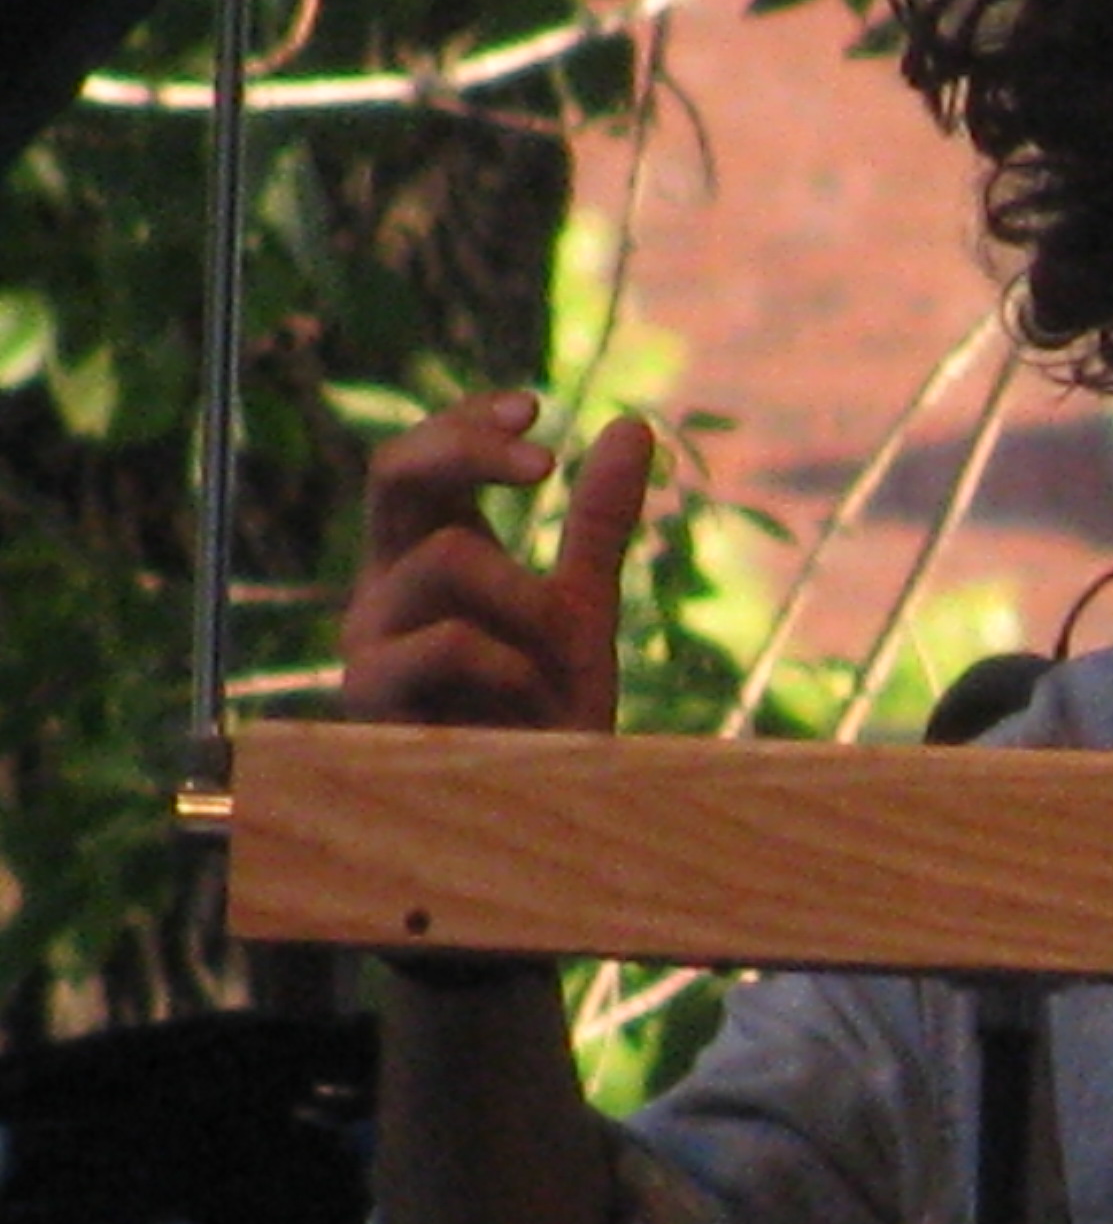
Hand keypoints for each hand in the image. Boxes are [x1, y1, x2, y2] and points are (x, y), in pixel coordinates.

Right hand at [340, 391, 653, 732]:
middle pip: (392, 472)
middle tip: (546, 465)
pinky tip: (527, 706)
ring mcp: (370, 637)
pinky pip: (447, 640)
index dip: (466, 421)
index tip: (536, 404)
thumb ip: (597, 523)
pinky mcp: (369, 694)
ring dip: (529, 604)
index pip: (420, 459)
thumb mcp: (583, 610)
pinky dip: (512, 666)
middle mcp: (386, 587)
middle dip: (468, 450)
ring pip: (446, 558)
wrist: (542, 819)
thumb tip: (632, 423)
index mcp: (426, 557)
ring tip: (553, 668)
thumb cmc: (549, 719)